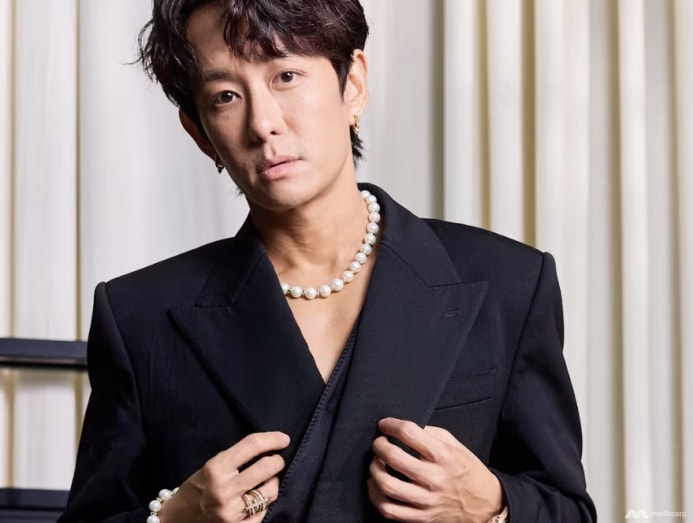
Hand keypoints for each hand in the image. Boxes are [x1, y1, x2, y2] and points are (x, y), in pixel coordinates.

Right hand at [158, 431, 289, 522]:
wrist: (176, 520)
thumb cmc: (196, 489)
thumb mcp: (210, 467)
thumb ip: (236, 458)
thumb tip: (267, 448)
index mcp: (216, 469)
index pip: (252, 446)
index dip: (273, 439)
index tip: (284, 439)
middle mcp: (225, 489)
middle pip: (267, 467)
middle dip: (277, 461)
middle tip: (275, 461)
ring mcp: (232, 512)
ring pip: (271, 491)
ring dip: (273, 482)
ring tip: (265, 481)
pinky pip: (264, 511)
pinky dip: (264, 503)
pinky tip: (256, 500)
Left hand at [368, 418, 503, 522]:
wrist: (487, 505)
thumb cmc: (468, 470)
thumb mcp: (455, 445)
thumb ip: (431, 434)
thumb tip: (404, 428)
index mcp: (443, 455)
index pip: (409, 433)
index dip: (391, 425)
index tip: (385, 425)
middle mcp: (434, 478)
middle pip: (394, 457)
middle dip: (379, 446)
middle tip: (379, 443)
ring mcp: (427, 500)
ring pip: (387, 485)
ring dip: (374, 470)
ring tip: (376, 463)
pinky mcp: (422, 518)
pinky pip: (389, 510)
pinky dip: (376, 496)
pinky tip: (377, 485)